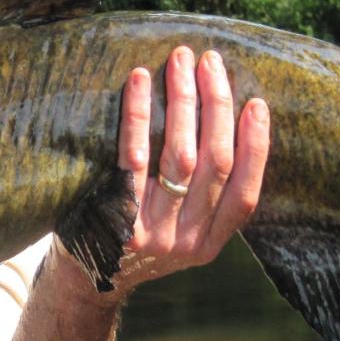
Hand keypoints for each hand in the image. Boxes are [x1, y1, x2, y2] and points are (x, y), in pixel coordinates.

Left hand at [110, 45, 268, 295]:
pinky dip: (140, 115)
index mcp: (209, 244)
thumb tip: (227, 125)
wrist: (83, 280)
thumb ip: (203, 198)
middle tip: (212, 62)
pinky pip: (133, 157)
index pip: (246, 194)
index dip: (256, 147)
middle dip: (218, 105)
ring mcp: (152, 232)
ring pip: (180, 155)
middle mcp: (186, 241)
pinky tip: (140, 81)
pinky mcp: (117, 218)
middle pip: (215, 163)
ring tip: (182, 60)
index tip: (257, 103)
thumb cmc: (136, 240)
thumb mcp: (180, 233)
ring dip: (185, 100)